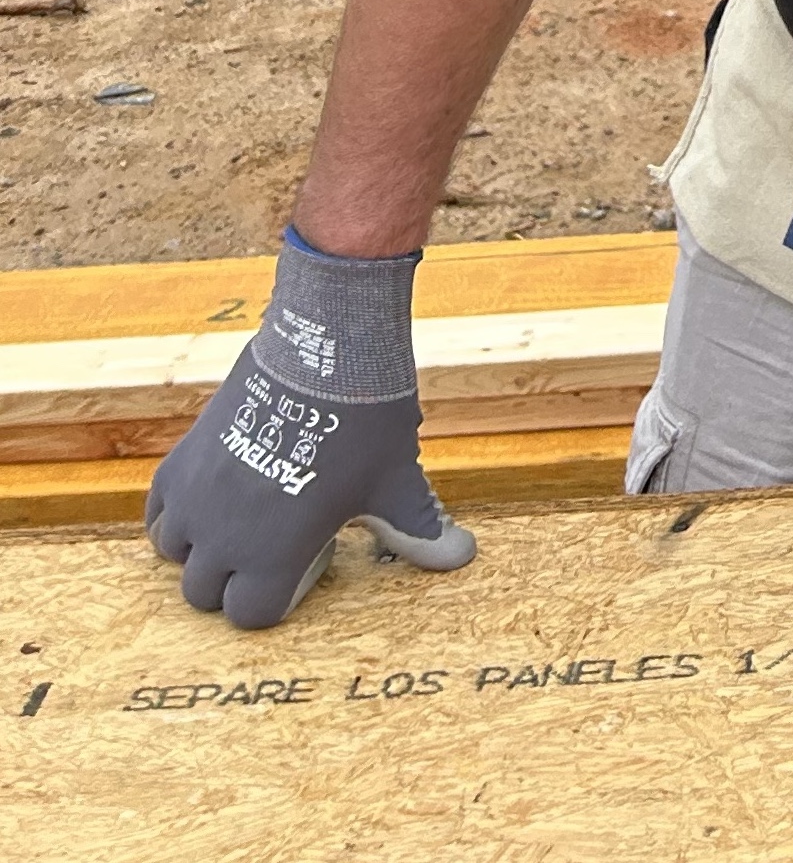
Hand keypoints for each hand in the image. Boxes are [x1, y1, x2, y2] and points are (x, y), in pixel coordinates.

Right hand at [145, 234, 473, 628]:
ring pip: (172, 552)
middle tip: (273, 545)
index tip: (304, 564)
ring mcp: (192, 500)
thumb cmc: (364, 423)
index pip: (251, 614)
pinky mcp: (179, 462)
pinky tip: (207, 499)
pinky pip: (157, 509)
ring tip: (241, 521)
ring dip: (200, 548)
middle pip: (204, 592)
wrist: (325, 353)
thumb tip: (460, 557)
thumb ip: (418, 527)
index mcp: (270, 557)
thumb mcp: (396, 480)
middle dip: (235, 579)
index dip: (277, 597)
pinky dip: (174, 514)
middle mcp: (219, 538)